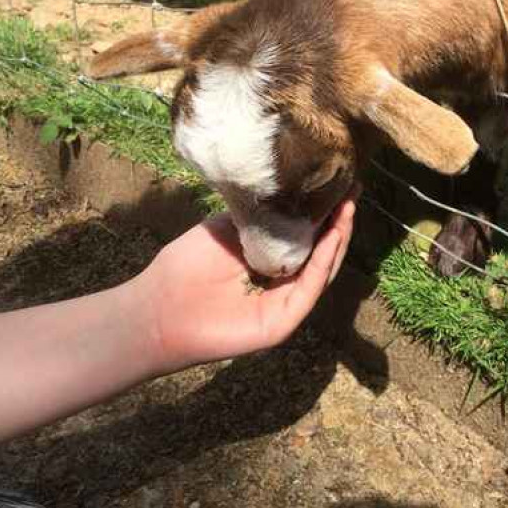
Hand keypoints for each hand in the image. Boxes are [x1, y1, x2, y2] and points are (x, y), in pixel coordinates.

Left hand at [135, 196, 356, 373]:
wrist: (155, 307)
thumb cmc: (183, 268)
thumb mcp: (225, 229)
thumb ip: (256, 216)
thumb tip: (285, 187)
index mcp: (268, 265)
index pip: (305, 238)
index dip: (323, 214)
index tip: (338, 185)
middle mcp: (281, 286)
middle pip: (321, 254)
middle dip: (338, 223)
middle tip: (352, 192)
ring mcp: (283, 306)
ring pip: (321, 271)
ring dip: (337, 239)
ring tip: (348, 208)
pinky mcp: (280, 323)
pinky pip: (308, 290)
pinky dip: (322, 263)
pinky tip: (330, 237)